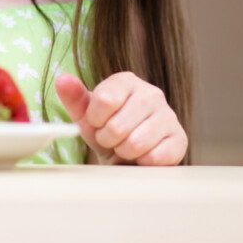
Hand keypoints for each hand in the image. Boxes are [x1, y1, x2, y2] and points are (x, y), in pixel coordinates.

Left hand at [55, 71, 187, 165]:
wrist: (129, 156)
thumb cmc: (105, 130)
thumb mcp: (85, 115)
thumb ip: (73, 97)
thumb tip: (62, 80)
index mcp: (126, 81)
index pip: (104, 99)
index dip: (95, 119)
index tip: (97, 122)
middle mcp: (151, 93)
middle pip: (118, 126)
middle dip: (108, 139)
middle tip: (111, 139)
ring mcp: (168, 115)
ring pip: (136, 143)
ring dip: (124, 152)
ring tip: (125, 146)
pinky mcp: (179, 139)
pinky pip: (155, 157)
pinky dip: (142, 162)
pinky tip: (142, 155)